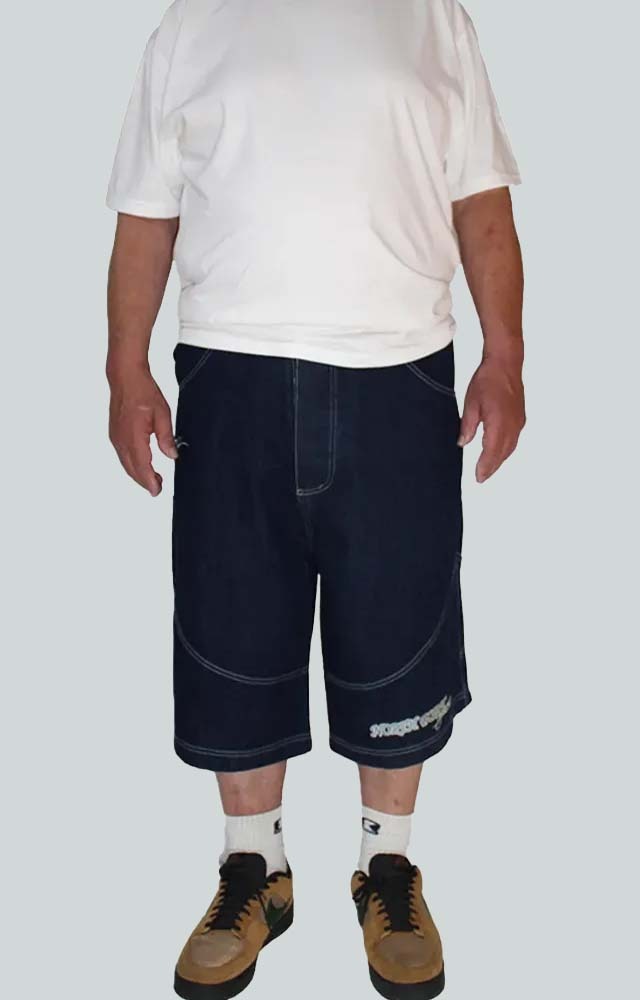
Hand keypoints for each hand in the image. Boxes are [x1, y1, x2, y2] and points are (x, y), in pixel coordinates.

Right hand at [108, 365, 177, 495]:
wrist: (125, 377)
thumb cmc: (143, 391)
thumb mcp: (162, 413)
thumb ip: (166, 437)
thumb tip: (172, 455)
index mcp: (134, 436)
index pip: (142, 466)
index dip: (149, 481)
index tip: (156, 491)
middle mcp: (121, 440)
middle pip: (132, 469)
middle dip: (144, 481)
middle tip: (157, 488)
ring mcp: (115, 438)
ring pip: (126, 464)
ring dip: (138, 474)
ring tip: (153, 479)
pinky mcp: (114, 434)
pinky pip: (122, 456)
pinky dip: (132, 465)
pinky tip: (141, 465)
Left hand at [458, 357, 525, 482]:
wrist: (505, 363)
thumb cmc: (488, 380)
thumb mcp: (471, 404)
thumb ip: (467, 427)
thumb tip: (462, 443)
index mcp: (498, 423)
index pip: (491, 452)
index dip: (485, 467)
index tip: (478, 477)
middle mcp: (512, 425)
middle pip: (502, 453)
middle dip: (492, 467)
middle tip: (482, 478)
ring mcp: (519, 421)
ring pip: (510, 447)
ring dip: (500, 459)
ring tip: (489, 469)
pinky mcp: (521, 417)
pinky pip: (514, 439)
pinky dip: (506, 449)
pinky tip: (499, 451)